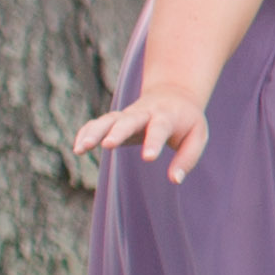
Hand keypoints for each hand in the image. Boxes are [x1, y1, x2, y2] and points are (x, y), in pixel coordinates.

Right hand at [75, 61, 218, 184]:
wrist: (173, 94)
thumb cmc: (186, 120)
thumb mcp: (197, 136)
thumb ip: (187, 158)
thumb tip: (175, 180)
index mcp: (167, 116)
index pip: (159, 128)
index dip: (154, 142)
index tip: (148, 158)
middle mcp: (144, 114)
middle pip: (129, 120)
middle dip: (118, 132)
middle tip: (108, 145)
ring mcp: (127, 115)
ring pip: (108, 120)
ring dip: (93, 132)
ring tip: (80, 149)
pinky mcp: (115, 119)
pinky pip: (97, 123)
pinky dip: (86, 131)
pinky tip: (77, 147)